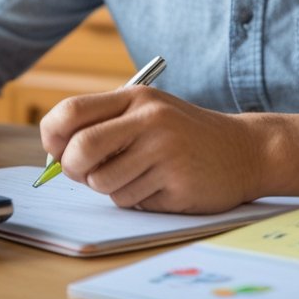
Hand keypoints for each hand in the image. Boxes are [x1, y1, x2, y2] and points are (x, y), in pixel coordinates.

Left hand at [38, 85, 263, 213]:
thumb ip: (104, 125)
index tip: (57, 150)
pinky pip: (131, 201)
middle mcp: (149, 120)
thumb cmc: (184, 134)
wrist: (245, 150)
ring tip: (137, 176)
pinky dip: (136, 199)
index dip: (53, 136)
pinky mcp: (176, 183)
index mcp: (135, 98)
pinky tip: (159, 185)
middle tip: (84, 173)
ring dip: (110, 187)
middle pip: (81, 150)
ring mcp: (164, 151)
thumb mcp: (147, 113)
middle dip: (73, 168)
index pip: (71, 112)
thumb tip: (55, 156)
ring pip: (103, 183)